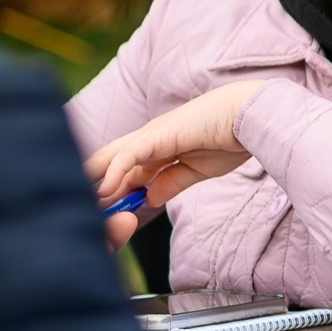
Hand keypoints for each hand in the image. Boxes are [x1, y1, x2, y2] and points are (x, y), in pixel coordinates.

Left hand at [85, 81, 262, 245]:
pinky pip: (126, 157)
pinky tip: (104, 193)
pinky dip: (112, 174)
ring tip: (82, 206)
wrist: (250, 116)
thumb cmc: (231, 138)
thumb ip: (173, 183)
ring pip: (109, 159)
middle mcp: (148, 140)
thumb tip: (150, 198)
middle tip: (81, 211)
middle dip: (92, 186)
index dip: (111, 191)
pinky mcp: (155, 136)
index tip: (102, 214)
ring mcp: (149, 136)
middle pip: (108, 162)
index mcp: (159, 148)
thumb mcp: (198, 171)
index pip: (124, 171)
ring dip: (94, 183)